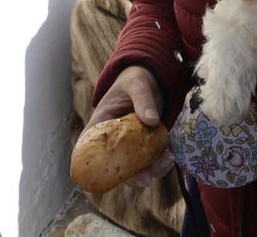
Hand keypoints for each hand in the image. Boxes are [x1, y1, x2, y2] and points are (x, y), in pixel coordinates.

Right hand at [83, 66, 172, 183]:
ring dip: (150, 172)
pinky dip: (159, 164)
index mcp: (99, 127)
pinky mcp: (144, 149)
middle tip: (148, 177)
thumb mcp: (137, 84)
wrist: (152, 80)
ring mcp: (128, 148)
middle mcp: (111, 142)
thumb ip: (143, 99)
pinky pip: (149, 163)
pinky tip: (170, 156)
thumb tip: (151, 121)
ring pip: (134, 170)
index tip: (110, 175)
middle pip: (114, 168)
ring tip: (167, 160)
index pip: (86, 151)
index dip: (92, 168)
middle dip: (132, 177)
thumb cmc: (136, 80)